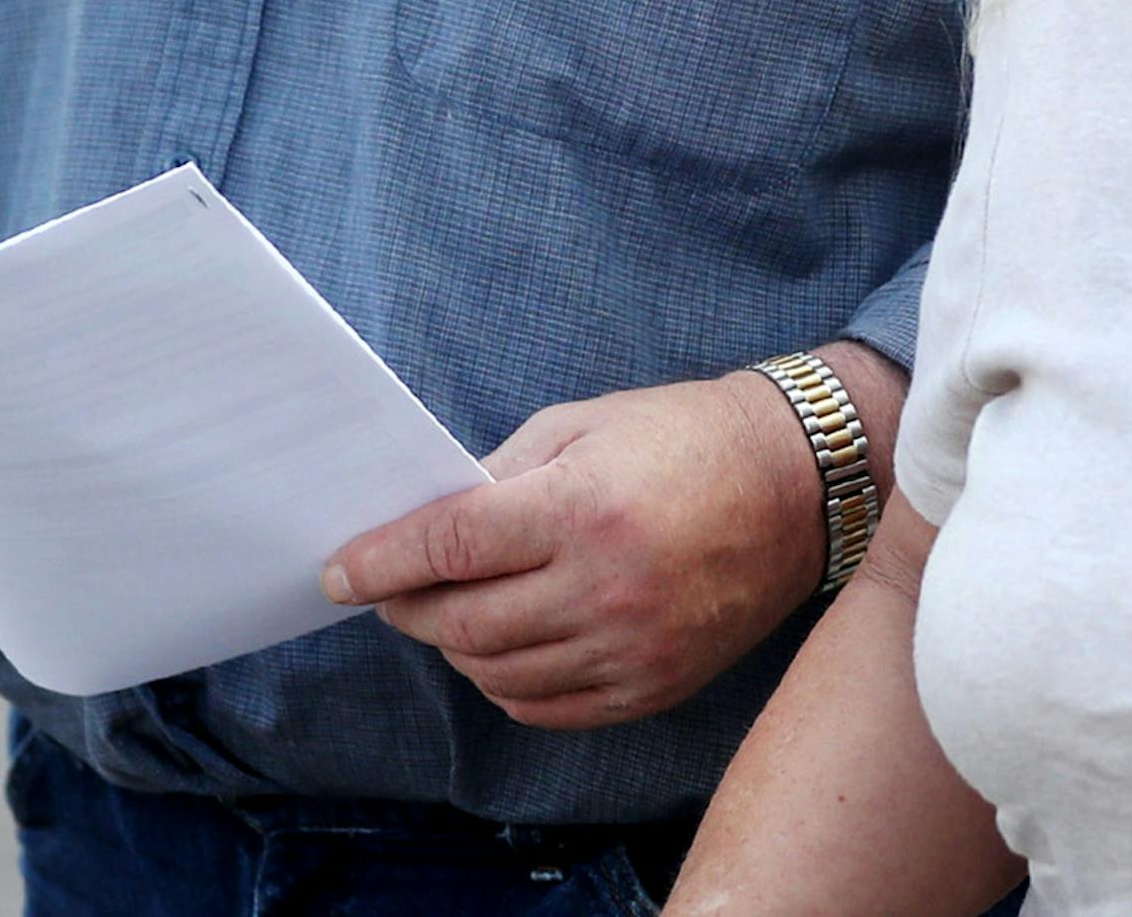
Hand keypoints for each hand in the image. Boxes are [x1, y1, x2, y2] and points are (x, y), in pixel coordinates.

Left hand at [323, 351, 904, 731]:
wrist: (792, 482)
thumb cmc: (679, 436)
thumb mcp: (580, 425)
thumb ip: (500, 476)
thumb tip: (427, 520)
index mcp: (581, 509)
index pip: (451, 548)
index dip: (382, 561)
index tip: (339, 571)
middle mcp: (605, 588)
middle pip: (463, 622)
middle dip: (407, 606)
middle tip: (389, 586)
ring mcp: (631, 647)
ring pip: (497, 673)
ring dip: (455, 646)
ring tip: (447, 610)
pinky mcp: (652, 687)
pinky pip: (547, 707)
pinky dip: (506, 683)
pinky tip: (503, 646)